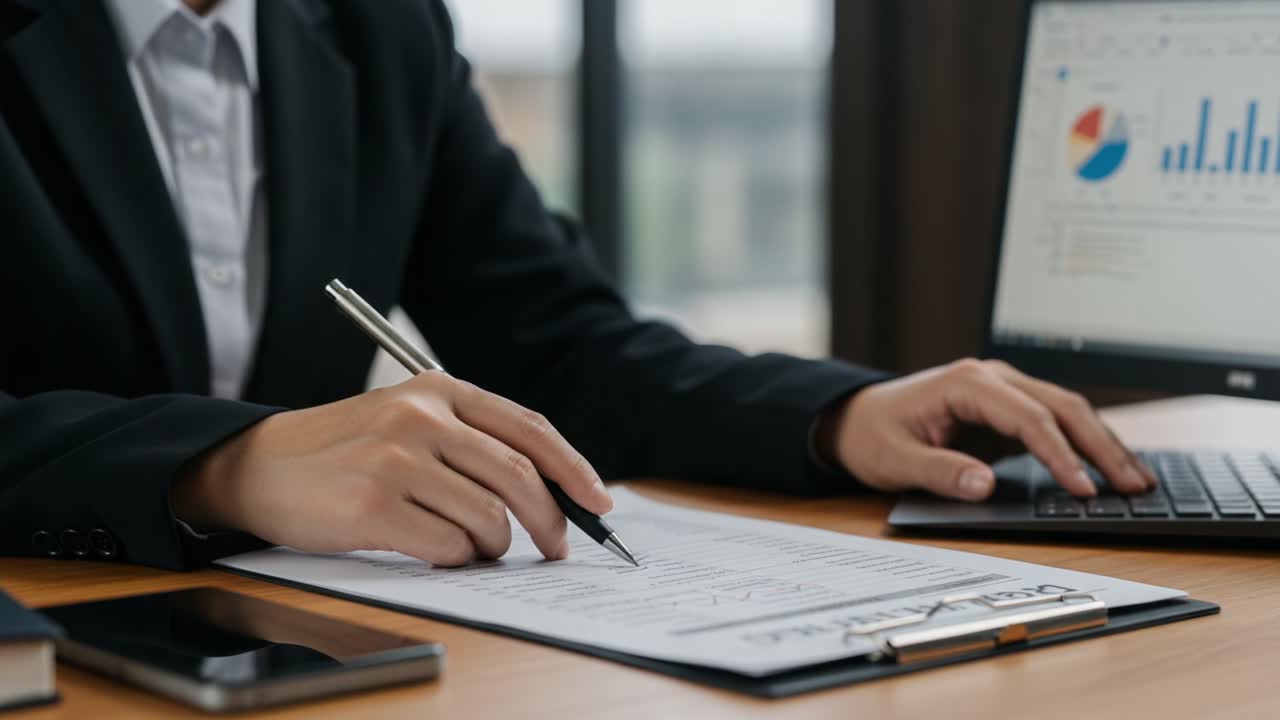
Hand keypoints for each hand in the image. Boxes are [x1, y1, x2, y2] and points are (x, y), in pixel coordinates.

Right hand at [172, 372, 611, 565]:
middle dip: (550, 519)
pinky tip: (438, 552)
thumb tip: (548, 490)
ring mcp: (396, 460)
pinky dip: (456, 559)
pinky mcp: (373, 505)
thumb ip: (469, 440)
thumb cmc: (344, 450)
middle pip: (519, 475)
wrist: (257, 463)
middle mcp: (421, 417)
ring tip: (478, 549)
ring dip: (495, 546)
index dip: (573, 469)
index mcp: (438, 389)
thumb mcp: (407, 419)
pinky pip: (447, 546)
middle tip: (556, 547)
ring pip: (487, 516)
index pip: (529, 428)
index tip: (599, 502)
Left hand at [819, 359, 1156, 500]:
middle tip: (1134, 485)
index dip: (1059, 455)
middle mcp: (991, 377)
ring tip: (1137, 478)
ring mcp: (1003, 387)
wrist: (855, 418)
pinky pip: (1056, 418)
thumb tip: (982, 486)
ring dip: (1102, 442)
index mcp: (966, 383)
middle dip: (1100, 446)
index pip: (1028, 418)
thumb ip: (937, 473)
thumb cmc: (872, 435)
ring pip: (1067, 408)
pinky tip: (1108, 465)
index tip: (1082, 488)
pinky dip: (1085, 440)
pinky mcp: (1008, 404)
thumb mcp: (894, 460)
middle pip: (1062, 406)